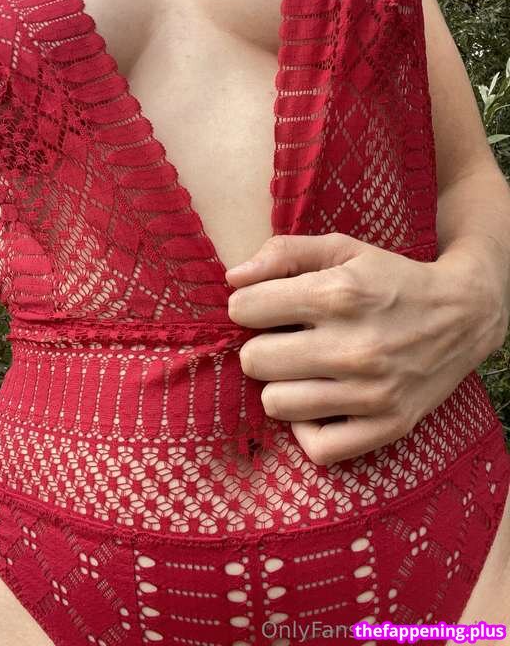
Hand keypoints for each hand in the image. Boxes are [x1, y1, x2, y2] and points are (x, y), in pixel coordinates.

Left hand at [225, 233, 503, 465]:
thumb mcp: (343, 249)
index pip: (244, 309)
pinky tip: (319, 403)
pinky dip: (309, 429)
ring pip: (276, 404)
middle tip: (286, 340)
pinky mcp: (387, 426)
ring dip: (282, 385)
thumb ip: (284, 252)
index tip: (266, 307)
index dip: (248, 305)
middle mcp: (353, 347)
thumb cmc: (392, 279)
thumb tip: (233, 279)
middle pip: (254, 361)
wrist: (464, 315)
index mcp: (338, 295)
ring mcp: (371, 393)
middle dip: (261, 346)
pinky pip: (318, 448)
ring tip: (304, 369)